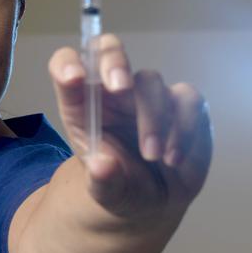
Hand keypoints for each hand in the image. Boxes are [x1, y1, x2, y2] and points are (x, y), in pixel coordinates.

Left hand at [48, 34, 212, 220]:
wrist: (154, 202)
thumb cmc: (119, 185)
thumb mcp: (105, 192)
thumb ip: (102, 181)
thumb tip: (103, 166)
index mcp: (82, 104)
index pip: (66, 66)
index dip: (67, 64)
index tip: (73, 78)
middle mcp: (113, 92)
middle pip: (108, 50)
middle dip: (114, 62)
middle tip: (119, 87)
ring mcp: (148, 94)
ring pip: (150, 81)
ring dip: (153, 118)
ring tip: (152, 156)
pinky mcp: (183, 104)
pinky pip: (187, 100)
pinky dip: (183, 128)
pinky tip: (173, 158)